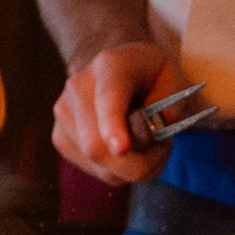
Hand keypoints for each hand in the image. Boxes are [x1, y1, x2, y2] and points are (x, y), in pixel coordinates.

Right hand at [52, 43, 187, 185]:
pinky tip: (125, 149)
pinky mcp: (59, 136)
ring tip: (146, 144)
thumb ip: (171, 106)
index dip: (112, 125)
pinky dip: (117, 170)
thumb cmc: (151, 77)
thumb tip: (154, 133)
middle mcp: (78, 86)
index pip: (108, 98)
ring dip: (130, 167)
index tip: (121, 148)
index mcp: (110, 65)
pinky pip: (93, 169)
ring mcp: (63, 112)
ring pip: (97, 162)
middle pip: (96, 144)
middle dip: (137, 163)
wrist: (117, 69)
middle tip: (163, 149)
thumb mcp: (175, 80)